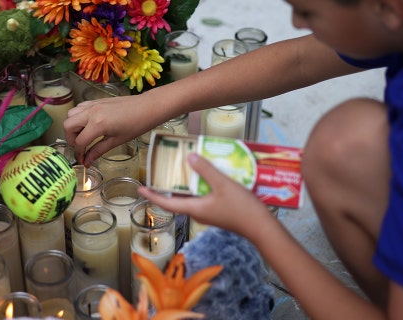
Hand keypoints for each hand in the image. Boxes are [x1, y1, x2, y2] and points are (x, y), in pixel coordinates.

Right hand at [64, 95, 160, 165]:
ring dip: (73, 127)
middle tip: (80, 148)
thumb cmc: (136, 125)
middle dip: (71, 139)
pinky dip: (79, 117)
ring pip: (71, 115)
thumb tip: (87, 161)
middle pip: (68, 126)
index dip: (78, 153)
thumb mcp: (116, 141)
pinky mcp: (96, 101)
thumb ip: (98, 151)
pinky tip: (88, 125)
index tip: (82, 160)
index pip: (79, 142)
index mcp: (97, 124)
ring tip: (84, 136)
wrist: (147, 108)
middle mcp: (91, 112)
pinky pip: (80, 107)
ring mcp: (93, 105)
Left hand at [138, 152, 269, 234]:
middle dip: (170, 187)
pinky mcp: (219, 212)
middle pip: (179, 199)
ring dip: (188, 185)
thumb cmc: (242, 208)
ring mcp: (209, 213)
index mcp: (194, 209)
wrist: (262, 227)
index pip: (167, 203)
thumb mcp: (223, 184)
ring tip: (185, 169)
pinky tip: (208, 175)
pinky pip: (205, 197)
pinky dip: (202, 186)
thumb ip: (206, 170)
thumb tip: (190, 157)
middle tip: (163, 173)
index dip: (152, 196)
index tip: (140, 189)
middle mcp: (199, 213)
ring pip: (193, 197)